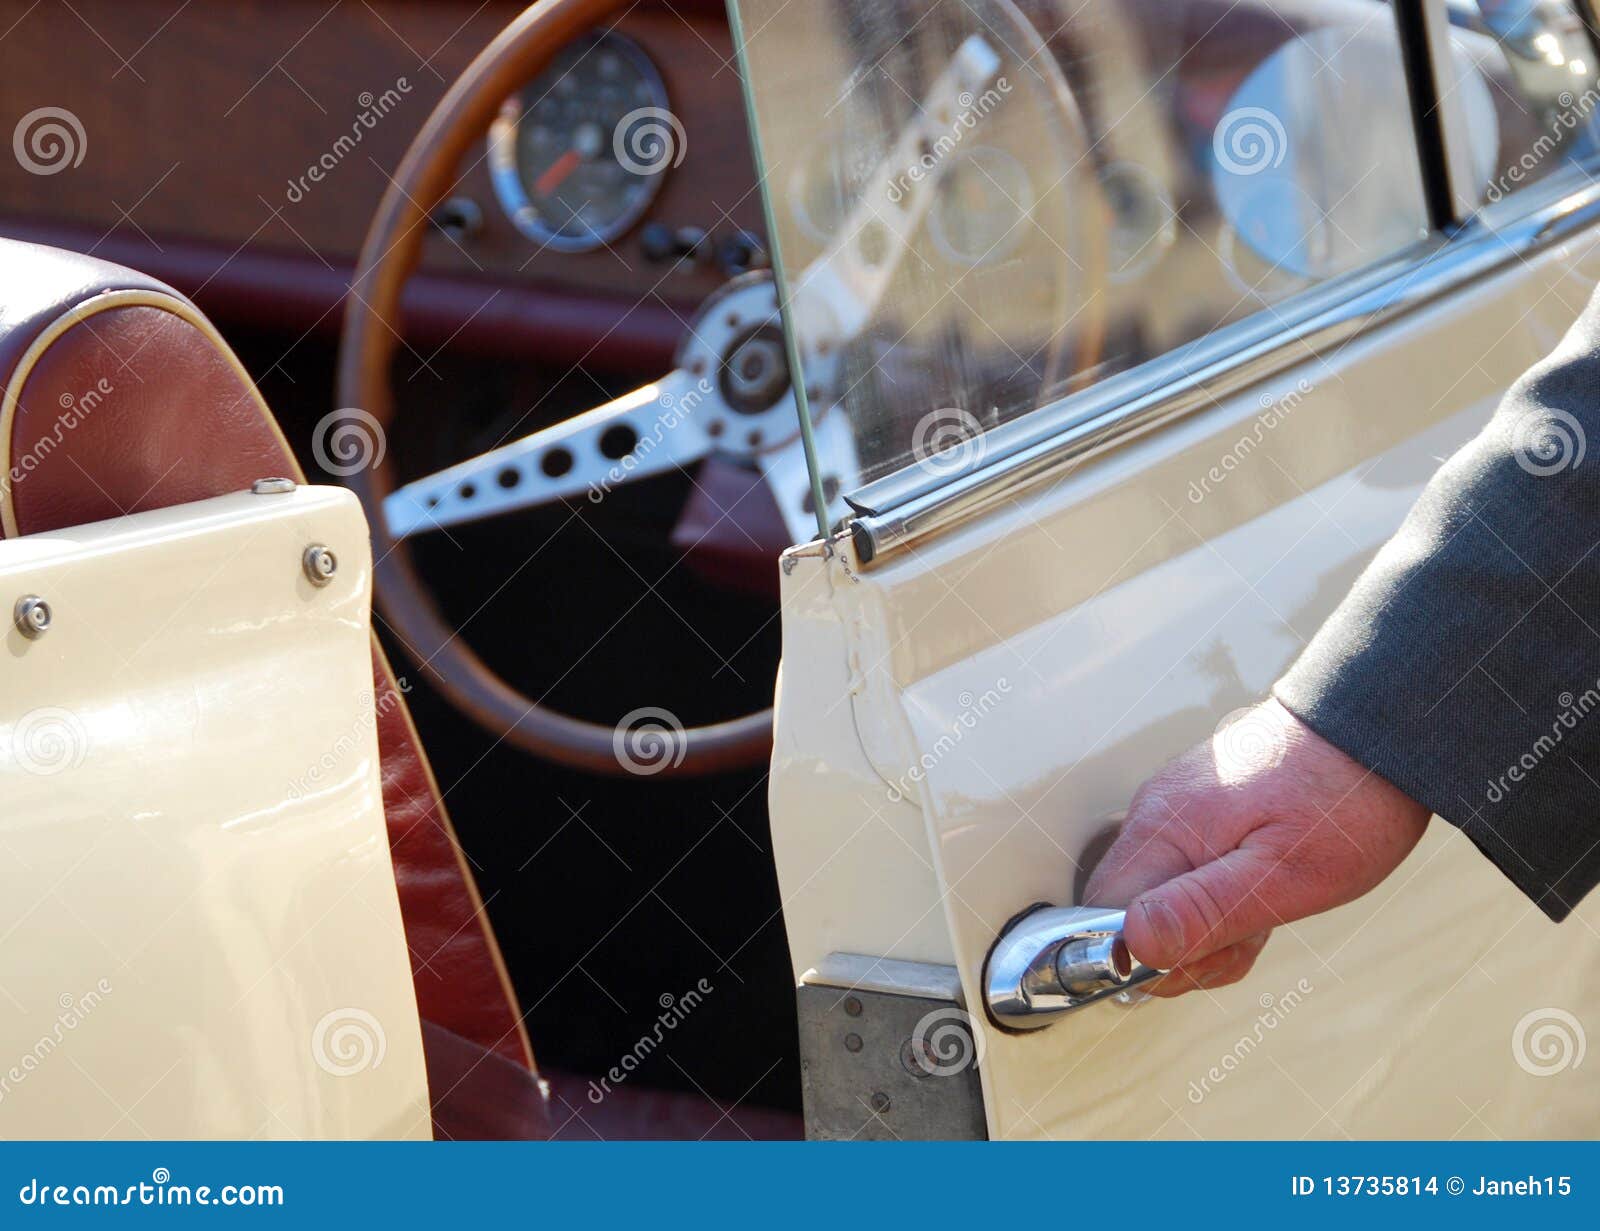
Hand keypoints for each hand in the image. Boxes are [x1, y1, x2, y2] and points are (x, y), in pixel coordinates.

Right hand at [1082, 699, 1430, 995]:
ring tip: (1268, 909)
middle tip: (1251, 930)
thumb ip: (1204, 910)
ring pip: (1160, 899)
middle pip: (1128, 913)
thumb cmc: (1343, 800)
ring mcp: (1175, 809)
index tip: (1207, 951)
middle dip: (1185, 945)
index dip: (1147, 953)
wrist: (1378, 729)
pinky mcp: (1198, 810)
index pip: (1103, 915)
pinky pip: (1185, 874)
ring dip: (1210, 925)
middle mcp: (1155, 815)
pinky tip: (1262, 887)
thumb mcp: (1286, 875)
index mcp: (1164, 829)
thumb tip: (1135, 943)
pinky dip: (1220, 897)